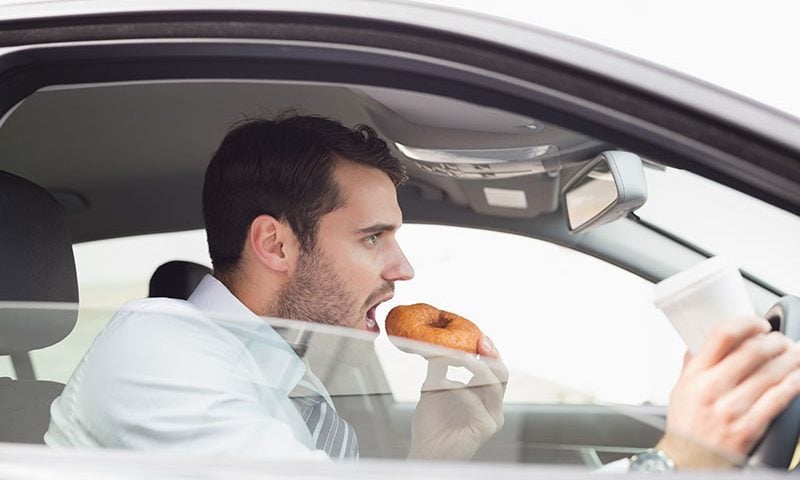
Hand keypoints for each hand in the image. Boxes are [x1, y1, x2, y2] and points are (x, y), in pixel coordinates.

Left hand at [407, 335, 507, 459]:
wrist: (425, 451)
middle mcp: (493, 406)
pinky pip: (476, 403)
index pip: (494, 367)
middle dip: (492, 354)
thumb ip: (440, 365)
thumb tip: (439, 341)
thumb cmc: (431, 423)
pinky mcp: (485, 429)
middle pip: (502, 373)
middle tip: (479, 340)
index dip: (488, 350)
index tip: (478, 334)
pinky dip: (459, 388)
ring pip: (494, 385)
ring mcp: (492, 418)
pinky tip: (443, 381)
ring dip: (477, 367)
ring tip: (459, 356)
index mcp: (484, 395)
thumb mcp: (434, 386)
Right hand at [659, 318, 799, 468]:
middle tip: (782, 339)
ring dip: (790, 359)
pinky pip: (778, 400)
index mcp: (696, 375)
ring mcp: (732, 408)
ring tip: (795, 353)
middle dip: (775, 341)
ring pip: (771, 374)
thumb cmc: (685, 425)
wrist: (690, 459)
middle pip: (753, 352)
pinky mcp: (749, 427)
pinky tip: (798, 376)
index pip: (723, 336)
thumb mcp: (679, 389)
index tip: (758, 324)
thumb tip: (700, 343)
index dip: (747, 324)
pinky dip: (793, 384)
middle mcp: (713, 388)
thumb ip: (691, 365)